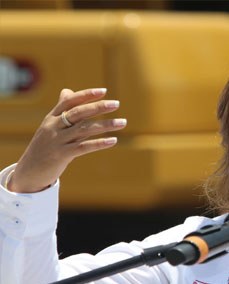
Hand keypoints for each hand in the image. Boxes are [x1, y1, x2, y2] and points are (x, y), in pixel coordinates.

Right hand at [7, 88, 125, 192]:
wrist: (29, 171)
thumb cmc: (45, 146)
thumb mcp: (50, 126)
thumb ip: (61, 110)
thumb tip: (67, 90)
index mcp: (51, 118)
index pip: (69, 101)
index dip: (86, 95)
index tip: (104, 91)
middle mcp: (53, 127)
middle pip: (78, 113)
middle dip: (98, 107)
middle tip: (117, 104)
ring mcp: (57, 141)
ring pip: (84, 129)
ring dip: (106, 125)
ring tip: (123, 122)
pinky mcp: (61, 155)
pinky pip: (83, 147)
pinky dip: (99, 143)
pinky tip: (113, 141)